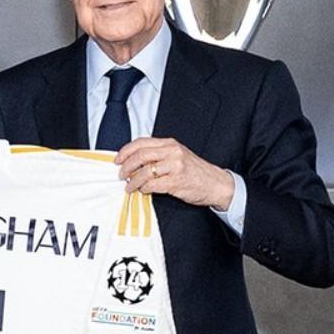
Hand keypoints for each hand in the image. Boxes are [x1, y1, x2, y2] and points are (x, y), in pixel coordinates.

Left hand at [115, 137, 234, 209]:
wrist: (215, 183)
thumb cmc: (194, 171)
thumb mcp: (177, 155)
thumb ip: (158, 155)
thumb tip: (133, 161)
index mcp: (170, 144)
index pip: (141, 143)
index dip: (126, 151)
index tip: (118, 160)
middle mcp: (172, 152)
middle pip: (140, 156)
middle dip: (126, 166)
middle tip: (120, 175)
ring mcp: (175, 166)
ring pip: (144, 172)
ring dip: (133, 181)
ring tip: (129, 186)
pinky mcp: (176, 182)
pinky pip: (153, 185)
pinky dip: (144, 188)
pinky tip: (143, 190)